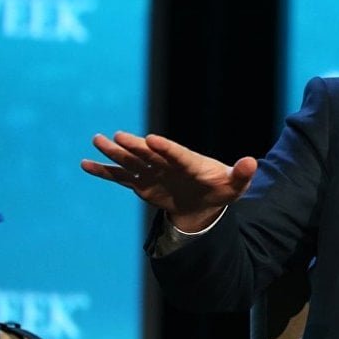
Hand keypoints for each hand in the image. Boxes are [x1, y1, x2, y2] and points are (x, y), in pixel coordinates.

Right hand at [81, 131, 256, 230]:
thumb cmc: (221, 189)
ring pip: (131, 162)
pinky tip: (86, 164)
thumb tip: (251, 162)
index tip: (152, 139)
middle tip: (118, 136)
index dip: (166, 148)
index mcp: (190, 162)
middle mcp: (168, 164)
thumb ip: (241, 174)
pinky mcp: (142, 184)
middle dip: (135, 146)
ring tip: (97, 140)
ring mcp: (153, 173)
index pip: (177, 154)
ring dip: (115, 153)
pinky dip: (104, 172)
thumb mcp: (235, 186)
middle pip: (149, 154)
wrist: (204, 201)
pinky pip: (120, 177)